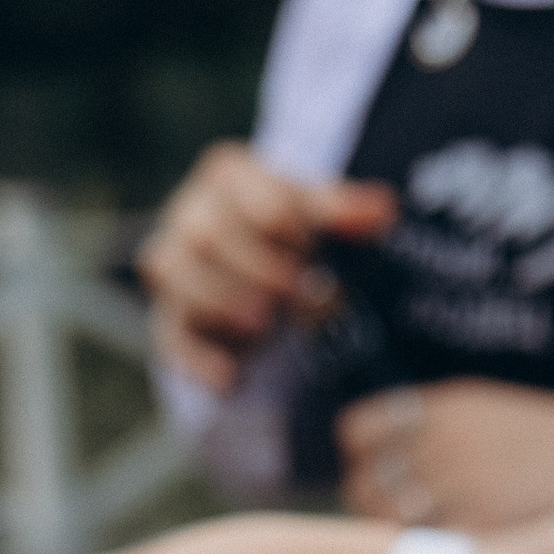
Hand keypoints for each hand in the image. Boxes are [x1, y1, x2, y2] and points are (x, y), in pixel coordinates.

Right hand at [138, 143, 394, 393]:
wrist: (243, 262)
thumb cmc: (283, 230)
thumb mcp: (312, 215)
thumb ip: (343, 212)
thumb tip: (385, 210)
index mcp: (229, 176)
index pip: (257, 200)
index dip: (289, 229)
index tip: (313, 252)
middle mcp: (191, 214)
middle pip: (209, 235)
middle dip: (255, 268)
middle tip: (295, 293)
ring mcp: (173, 265)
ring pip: (176, 275)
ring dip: (221, 302)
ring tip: (263, 327)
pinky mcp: (169, 317)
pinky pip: (171, 334)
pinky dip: (197, 358)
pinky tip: (229, 377)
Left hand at [338, 381, 553, 532]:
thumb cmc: (545, 443)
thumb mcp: (484, 411)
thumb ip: (430, 430)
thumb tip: (378, 461)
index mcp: (441, 408)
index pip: (357, 433)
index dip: (361, 460)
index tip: (379, 475)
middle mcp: (444, 443)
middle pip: (364, 486)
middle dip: (375, 509)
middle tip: (400, 522)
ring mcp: (463, 487)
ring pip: (388, 525)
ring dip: (397, 541)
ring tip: (424, 546)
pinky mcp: (485, 528)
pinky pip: (426, 553)